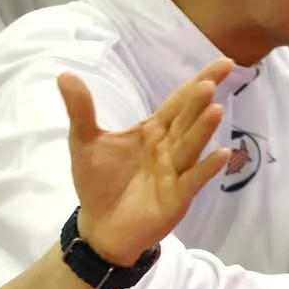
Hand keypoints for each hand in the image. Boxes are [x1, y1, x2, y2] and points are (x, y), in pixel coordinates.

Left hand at [62, 62, 233, 265]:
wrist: (99, 226)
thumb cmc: (98, 182)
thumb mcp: (84, 142)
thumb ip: (81, 109)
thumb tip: (64, 74)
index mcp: (153, 131)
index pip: (179, 102)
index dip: (199, 81)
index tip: (224, 62)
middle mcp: (170, 147)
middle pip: (187, 120)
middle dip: (199, 101)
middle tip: (210, 81)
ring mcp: (176, 171)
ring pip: (191, 146)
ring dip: (203, 129)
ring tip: (214, 108)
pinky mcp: (177, 197)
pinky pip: (193, 179)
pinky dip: (207, 168)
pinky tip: (221, 153)